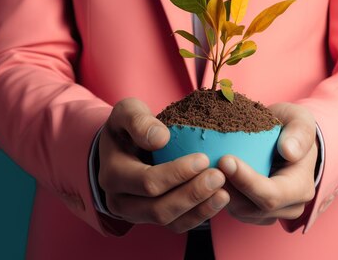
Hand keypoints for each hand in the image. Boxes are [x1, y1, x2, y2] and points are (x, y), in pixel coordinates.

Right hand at [97, 98, 229, 232]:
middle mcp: (120, 201)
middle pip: (158, 208)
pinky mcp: (153, 218)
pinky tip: (219, 199)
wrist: (122, 148)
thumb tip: (160, 138)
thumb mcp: (127, 112)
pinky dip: (200, 215)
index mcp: (113, 175)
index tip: (203, 158)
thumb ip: (138, 120)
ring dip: (199, 208)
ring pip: (169, 221)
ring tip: (224, 191)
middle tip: (219, 176)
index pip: (147, 182)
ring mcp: (136, 214)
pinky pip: (177, 224)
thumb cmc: (128, 127)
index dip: (177, 173)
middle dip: (192, 194)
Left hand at [217, 102, 317, 224]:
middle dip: (226, 188)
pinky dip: (218, 196)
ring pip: (239, 212)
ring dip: (218, 193)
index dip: (246, 181)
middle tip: (206, 165)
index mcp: (301, 187)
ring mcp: (272, 214)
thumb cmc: (293, 129)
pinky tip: (207, 176)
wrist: (287, 140)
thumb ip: (300, 132)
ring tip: (203, 169)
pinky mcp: (255, 213)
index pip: (272, 194)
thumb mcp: (300, 120)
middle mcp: (289, 207)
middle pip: (251, 208)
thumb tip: (289, 151)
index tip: (225, 160)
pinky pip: (233, 210)